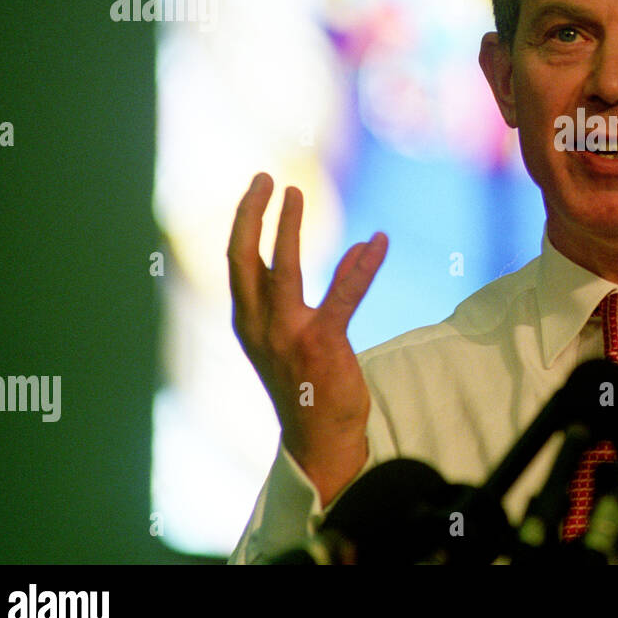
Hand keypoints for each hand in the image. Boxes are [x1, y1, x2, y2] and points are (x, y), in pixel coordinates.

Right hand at [227, 172, 387, 505]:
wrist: (320, 439)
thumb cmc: (311, 385)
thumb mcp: (307, 334)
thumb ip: (331, 288)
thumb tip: (357, 248)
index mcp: (248, 322)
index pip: (238, 262)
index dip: (246, 222)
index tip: (258, 188)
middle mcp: (258, 326)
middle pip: (244, 259)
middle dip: (251, 215)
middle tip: (264, 177)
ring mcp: (287, 335)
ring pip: (283, 269)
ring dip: (289, 228)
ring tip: (296, 192)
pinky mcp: (321, 345)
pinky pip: (344, 295)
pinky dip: (363, 266)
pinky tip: (378, 241)